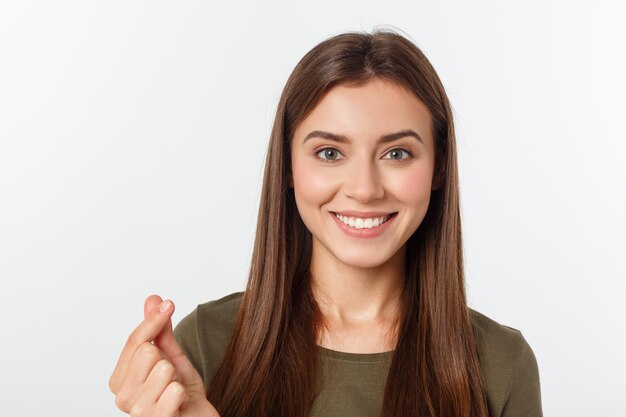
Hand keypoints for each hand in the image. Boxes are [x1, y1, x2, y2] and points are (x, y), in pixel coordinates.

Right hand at [109, 295, 219, 416]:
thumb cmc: (181, 393)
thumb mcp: (171, 356)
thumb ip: (159, 331)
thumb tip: (153, 299)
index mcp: (119, 379)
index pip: (134, 340)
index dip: (154, 320)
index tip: (169, 304)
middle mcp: (122, 396)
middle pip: (147, 352)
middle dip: (168, 360)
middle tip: (172, 378)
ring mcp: (137, 411)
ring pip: (163, 369)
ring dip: (176, 379)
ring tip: (175, 392)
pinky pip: (174, 390)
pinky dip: (183, 394)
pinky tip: (179, 405)